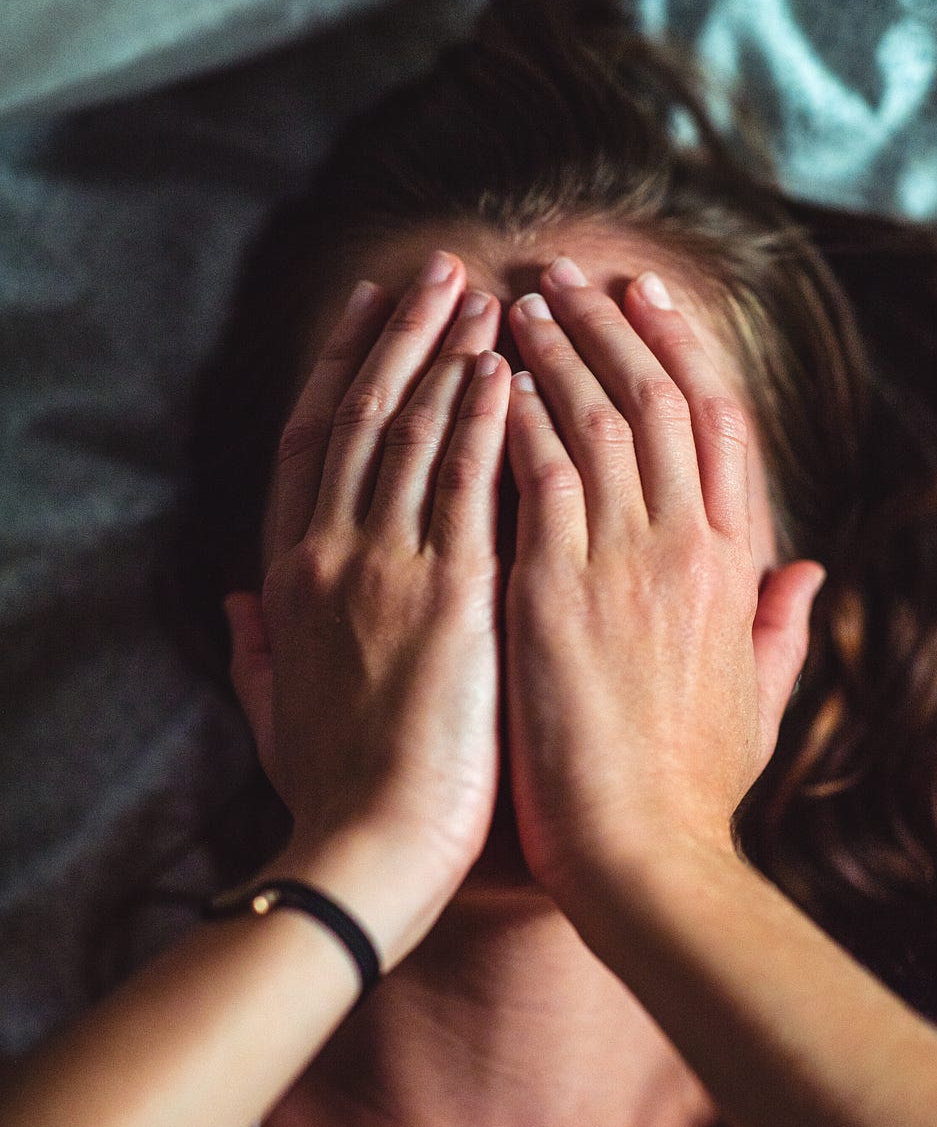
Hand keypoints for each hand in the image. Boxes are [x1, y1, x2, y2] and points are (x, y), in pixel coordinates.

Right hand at [223, 252, 511, 926]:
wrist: (363, 855)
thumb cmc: (329, 796)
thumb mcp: (271, 714)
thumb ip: (255, 650)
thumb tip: (239, 605)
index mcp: (291, 579)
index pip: (313, 444)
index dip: (341, 368)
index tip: (370, 312)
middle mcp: (330, 556)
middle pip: (363, 416)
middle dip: (403, 336)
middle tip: (438, 271)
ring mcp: (385, 570)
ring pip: (413, 433)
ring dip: (448, 356)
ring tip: (484, 296)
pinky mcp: (449, 597)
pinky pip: (466, 486)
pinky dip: (484, 420)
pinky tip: (507, 370)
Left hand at [503, 258, 824, 905]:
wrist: (645, 857)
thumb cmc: (691, 792)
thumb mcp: (759, 701)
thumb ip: (781, 627)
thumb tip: (808, 572)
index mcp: (736, 568)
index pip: (718, 428)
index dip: (682, 353)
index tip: (648, 302)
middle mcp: (690, 547)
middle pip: (660, 400)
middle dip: (613, 326)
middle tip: (570, 271)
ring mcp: (628, 563)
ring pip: (599, 418)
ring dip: (558, 349)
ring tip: (521, 295)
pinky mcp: (561, 590)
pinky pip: (540, 471)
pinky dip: (516, 412)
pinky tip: (486, 370)